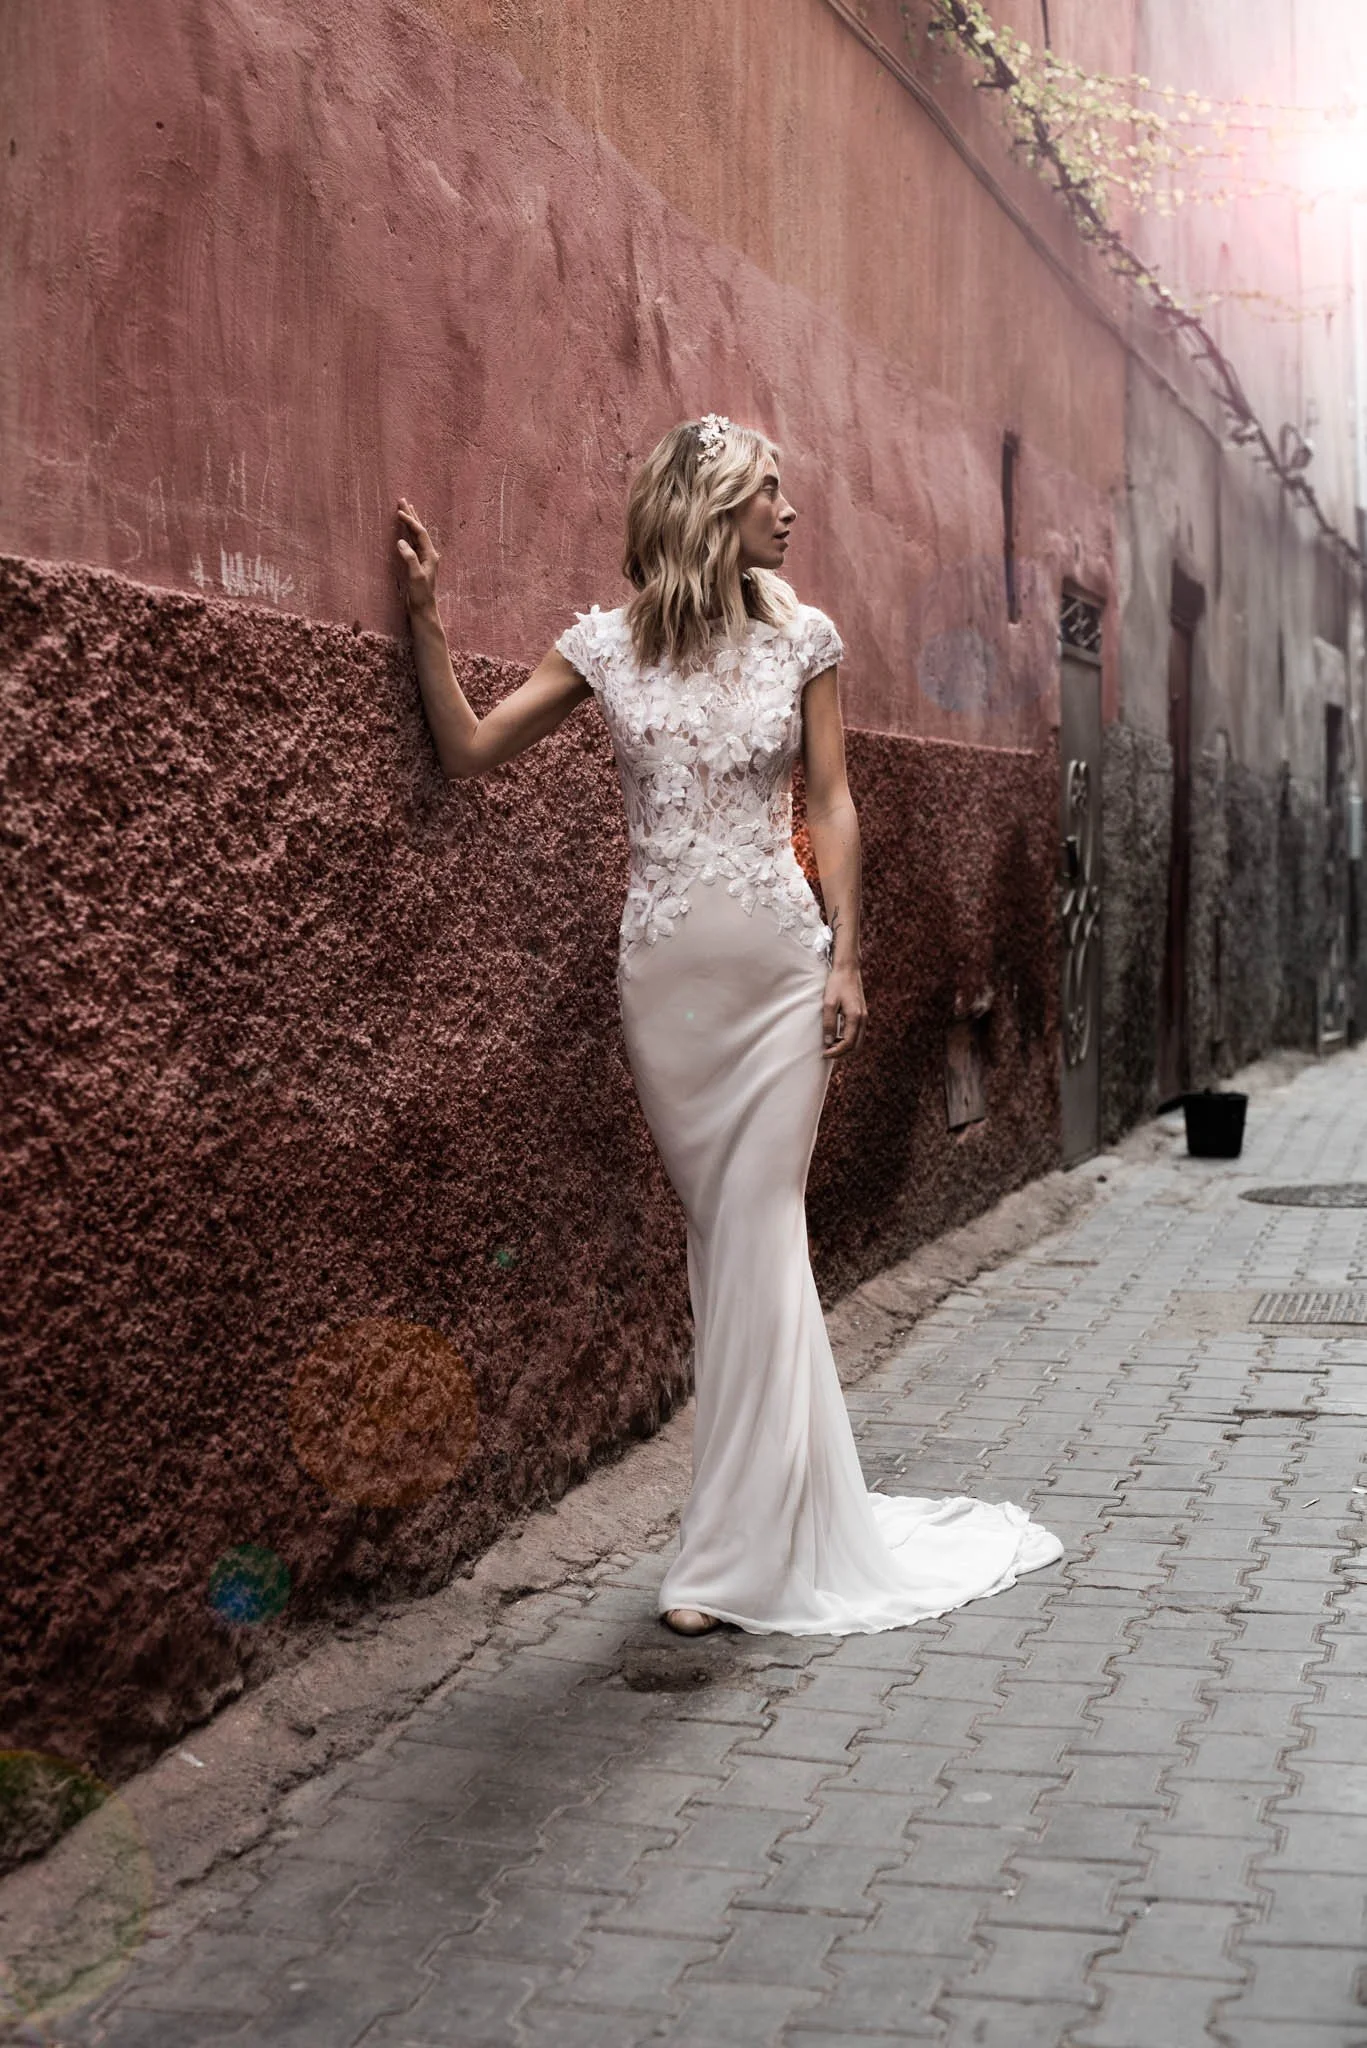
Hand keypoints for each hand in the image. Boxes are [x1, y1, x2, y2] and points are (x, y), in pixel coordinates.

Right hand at [395, 498, 439, 614]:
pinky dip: (408, 533)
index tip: (399, 512)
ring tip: (404, 510)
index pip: (419, 533)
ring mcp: (424, 558)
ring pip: (416, 535)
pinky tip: (405, 530)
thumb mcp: (416, 576)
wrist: (423, 608)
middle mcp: (429, 554)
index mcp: (430, 555)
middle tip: (402, 500)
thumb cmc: (421, 594)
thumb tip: (401, 542)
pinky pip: (413, 543)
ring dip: (410, 522)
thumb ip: (410, 558)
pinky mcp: (418, 563)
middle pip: (419, 530)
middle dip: (411, 515)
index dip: (410, 521)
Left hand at [821, 962, 866, 1059]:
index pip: (848, 1043)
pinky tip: (837, 1037)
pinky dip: (849, 1039)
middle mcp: (863, 1018)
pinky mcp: (862, 1013)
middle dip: (841, 1053)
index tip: (824, 1053)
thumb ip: (829, 1023)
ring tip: (830, 1046)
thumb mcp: (828, 1003)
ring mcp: (864, 1016)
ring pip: (858, 1040)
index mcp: (855, 1017)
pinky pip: (858, 1033)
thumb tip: (828, 1042)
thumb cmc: (836, 983)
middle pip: (855, 1046)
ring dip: (845, 1047)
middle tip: (827, 1053)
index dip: (836, 1052)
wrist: (848, 969)